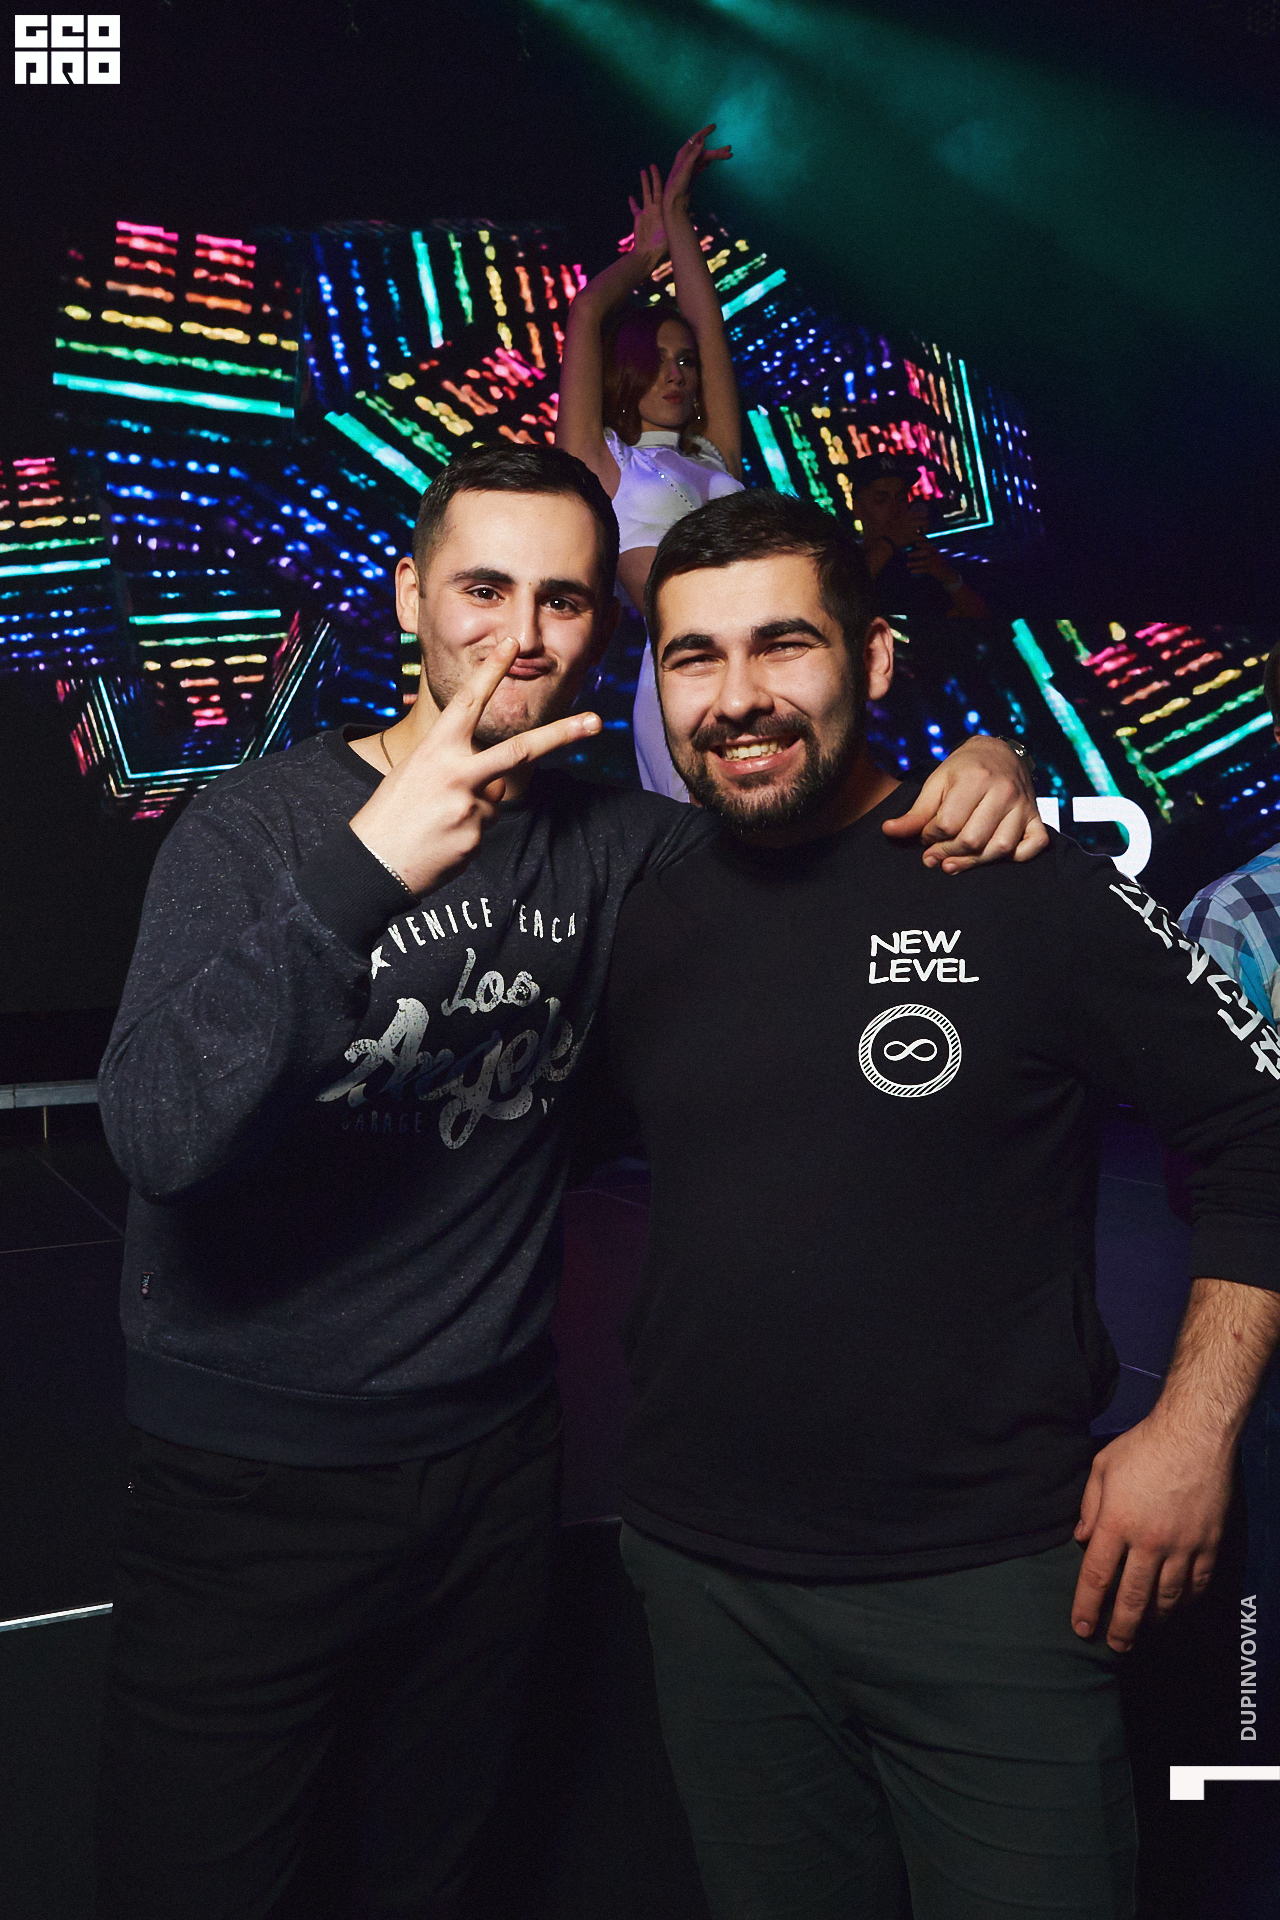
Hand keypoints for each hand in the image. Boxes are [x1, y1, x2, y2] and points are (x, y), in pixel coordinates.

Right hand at [349, 641, 600, 894]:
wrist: (373, 864)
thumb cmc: (391, 811)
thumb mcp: (415, 772)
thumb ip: (456, 765)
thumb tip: (498, 781)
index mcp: (436, 749)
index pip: (469, 702)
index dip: (492, 671)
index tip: (513, 644)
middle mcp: (457, 774)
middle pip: (520, 750)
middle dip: (562, 735)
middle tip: (596, 722)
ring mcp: (470, 807)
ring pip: (496, 797)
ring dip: (476, 806)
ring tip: (439, 818)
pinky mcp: (477, 838)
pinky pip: (486, 826)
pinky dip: (468, 831)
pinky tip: (441, 839)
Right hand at [623, 165, 668, 264]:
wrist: (648, 254)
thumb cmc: (661, 247)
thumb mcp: (672, 232)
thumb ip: (678, 223)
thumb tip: (690, 217)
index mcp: (665, 210)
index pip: (667, 192)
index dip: (668, 182)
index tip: (670, 171)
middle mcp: (657, 209)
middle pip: (656, 189)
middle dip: (654, 177)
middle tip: (653, 165)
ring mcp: (648, 213)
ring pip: (645, 193)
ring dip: (644, 183)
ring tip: (642, 171)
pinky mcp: (639, 218)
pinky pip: (635, 208)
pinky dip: (632, 202)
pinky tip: (630, 196)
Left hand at [663, 124, 731, 217]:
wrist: (674, 201)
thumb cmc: (677, 184)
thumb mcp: (687, 167)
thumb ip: (694, 152)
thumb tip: (702, 137)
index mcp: (683, 153)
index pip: (696, 138)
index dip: (705, 132)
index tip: (714, 126)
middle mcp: (686, 158)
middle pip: (704, 151)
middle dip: (717, 151)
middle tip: (730, 150)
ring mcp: (690, 167)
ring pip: (705, 158)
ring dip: (716, 156)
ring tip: (728, 155)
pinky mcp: (692, 175)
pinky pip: (701, 166)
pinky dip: (708, 162)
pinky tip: (712, 161)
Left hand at [881, 735, 1046, 870]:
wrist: (998, 752)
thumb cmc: (963, 770)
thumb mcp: (936, 783)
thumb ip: (915, 812)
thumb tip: (888, 831)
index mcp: (974, 778)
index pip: (947, 824)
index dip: (930, 837)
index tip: (925, 836)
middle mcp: (1003, 791)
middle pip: (972, 839)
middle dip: (948, 853)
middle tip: (934, 856)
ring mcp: (1023, 805)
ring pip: (1000, 848)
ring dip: (974, 862)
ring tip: (954, 863)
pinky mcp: (1036, 816)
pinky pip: (1034, 845)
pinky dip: (1018, 856)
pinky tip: (996, 855)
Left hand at [903, 540, 958, 586]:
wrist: (948, 575)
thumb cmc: (940, 566)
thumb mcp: (936, 559)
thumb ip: (929, 555)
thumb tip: (917, 553)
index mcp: (937, 553)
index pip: (929, 547)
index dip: (923, 545)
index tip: (916, 544)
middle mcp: (937, 557)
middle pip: (925, 553)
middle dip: (916, 554)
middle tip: (908, 555)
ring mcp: (936, 563)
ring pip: (924, 562)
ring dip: (915, 563)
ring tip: (907, 564)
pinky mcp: (934, 570)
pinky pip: (924, 570)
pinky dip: (917, 570)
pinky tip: (912, 571)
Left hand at [1070, 1413, 1233, 1651]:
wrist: (1195, 1433)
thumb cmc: (1144, 1445)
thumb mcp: (1102, 1466)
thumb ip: (1090, 1505)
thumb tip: (1081, 1538)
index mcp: (1117, 1522)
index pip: (1096, 1576)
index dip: (1087, 1607)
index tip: (1081, 1628)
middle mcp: (1149, 1541)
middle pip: (1132, 1598)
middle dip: (1121, 1628)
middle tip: (1114, 1646)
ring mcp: (1182, 1546)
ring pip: (1167, 1597)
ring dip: (1153, 1619)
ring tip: (1143, 1630)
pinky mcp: (1209, 1544)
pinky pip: (1198, 1584)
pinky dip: (1187, 1601)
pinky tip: (1177, 1607)